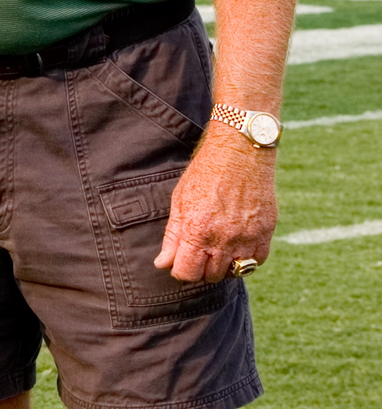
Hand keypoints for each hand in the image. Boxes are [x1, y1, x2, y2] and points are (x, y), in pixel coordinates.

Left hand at [156, 129, 276, 282]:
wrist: (240, 153)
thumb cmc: (205, 173)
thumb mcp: (180, 200)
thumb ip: (173, 235)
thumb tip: (162, 263)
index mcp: (197, 230)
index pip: (187, 272)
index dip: (180, 271)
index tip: (179, 262)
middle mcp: (223, 238)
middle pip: (211, 276)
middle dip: (200, 270)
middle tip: (197, 254)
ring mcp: (247, 237)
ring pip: (235, 271)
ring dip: (223, 266)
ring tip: (216, 249)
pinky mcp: (266, 232)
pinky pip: (257, 260)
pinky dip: (246, 259)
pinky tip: (237, 245)